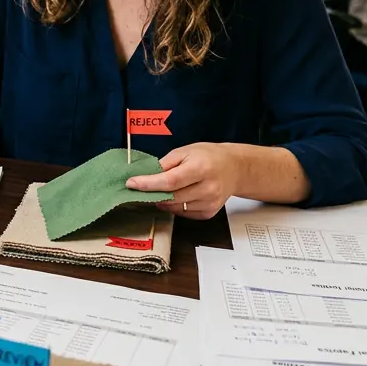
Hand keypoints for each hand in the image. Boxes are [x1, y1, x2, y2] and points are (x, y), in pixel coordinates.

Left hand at [125, 143, 242, 219]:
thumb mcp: (185, 151)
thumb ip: (165, 164)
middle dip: (152, 193)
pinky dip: (176, 206)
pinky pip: (184, 214)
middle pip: (171, 197)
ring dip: (163, 201)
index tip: (132, 183)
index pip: (170, 181)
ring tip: (163, 189)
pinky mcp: (209, 213)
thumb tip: (145, 176)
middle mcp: (208, 188)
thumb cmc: (208, 156)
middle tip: (140, 187)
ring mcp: (210, 203)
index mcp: (201, 168)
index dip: (148, 184)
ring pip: (176, 208)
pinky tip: (179, 195)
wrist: (234, 168)